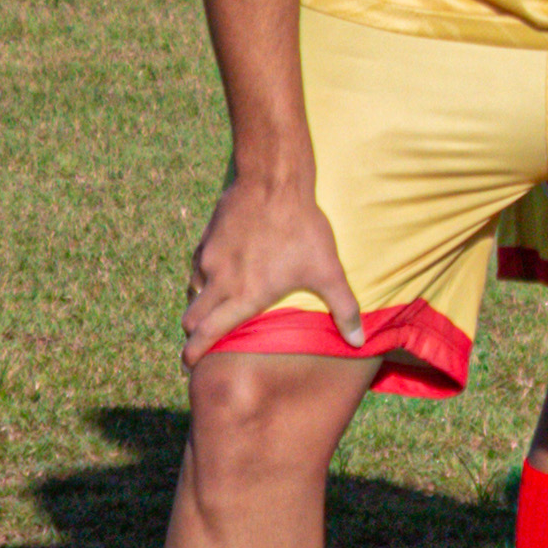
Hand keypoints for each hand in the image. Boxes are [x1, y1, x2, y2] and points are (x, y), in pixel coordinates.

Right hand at [184, 170, 357, 360]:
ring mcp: (209, 259)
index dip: (194, 352)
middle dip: (192, 334)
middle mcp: (220, 282)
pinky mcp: (206, 239)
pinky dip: (203, 277)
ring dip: (200, 305)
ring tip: (213, 309)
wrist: (274, 183)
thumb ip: (344, 308)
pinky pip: (197, 266)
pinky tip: (219, 274)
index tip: (189, 364)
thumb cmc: (302, 229)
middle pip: (191, 319)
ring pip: (193, 292)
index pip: (208, 333)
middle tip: (198, 342)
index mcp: (244, 297)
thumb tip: (359, 341)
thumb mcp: (328, 270)